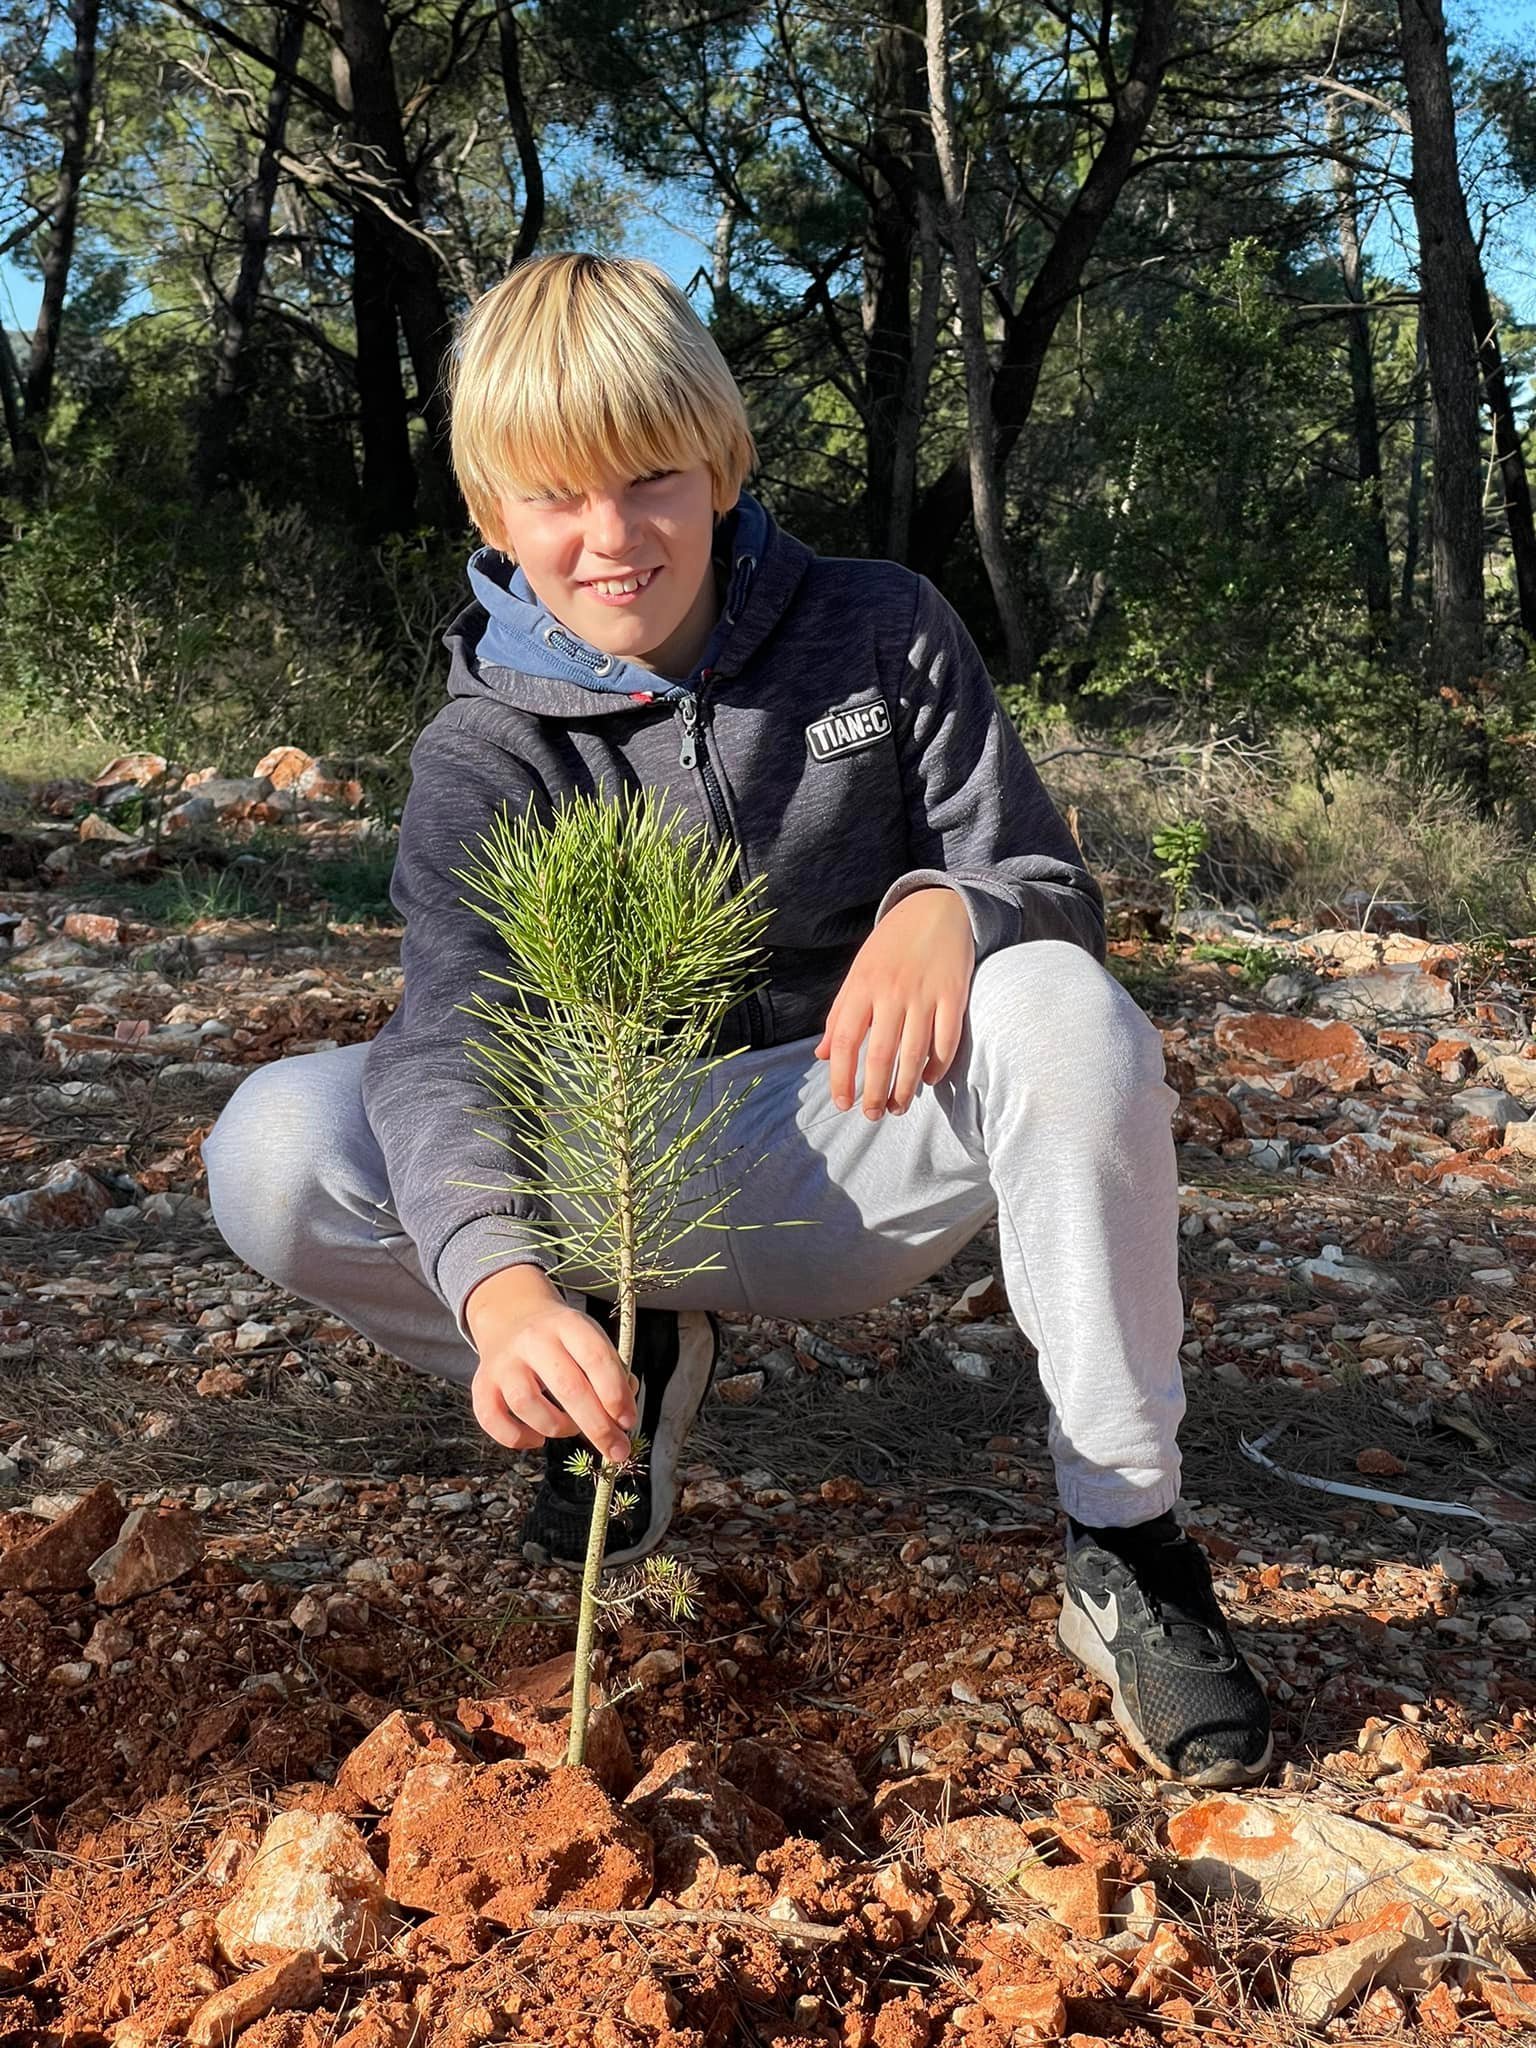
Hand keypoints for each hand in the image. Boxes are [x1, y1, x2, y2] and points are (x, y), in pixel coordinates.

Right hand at [464, 1265, 636, 1462]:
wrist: (511, 1313)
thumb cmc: (561, 1336)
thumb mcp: (590, 1337)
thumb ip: (612, 1371)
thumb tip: (623, 1413)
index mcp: (567, 1324)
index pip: (595, 1358)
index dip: (615, 1394)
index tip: (628, 1421)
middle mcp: (533, 1340)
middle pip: (568, 1387)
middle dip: (598, 1427)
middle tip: (617, 1450)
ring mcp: (504, 1362)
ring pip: (528, 1404)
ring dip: (559, 1428)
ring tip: (572, 1428)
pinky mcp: (482, 1383)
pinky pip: (493, 1420)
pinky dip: (517, 1438)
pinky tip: (537, 1438)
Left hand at [814, 887, 974, 1118]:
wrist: (935, 909)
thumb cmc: (891, 946)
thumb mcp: (858, 972)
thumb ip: (840, 1014)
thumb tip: (821, 1055)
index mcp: (861, 986)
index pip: (843, 1041)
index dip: (840, 1076)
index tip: (842, 1103)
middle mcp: (891, 992)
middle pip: (879, 1055)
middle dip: (874, 1093)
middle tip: (873, 1115)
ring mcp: (924, 994)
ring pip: (913, 1054)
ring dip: (904, 1088)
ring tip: (897, 1107)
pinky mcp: (954, 995)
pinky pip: (946, 1041)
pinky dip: (938, 1067)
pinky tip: (929, 1081)